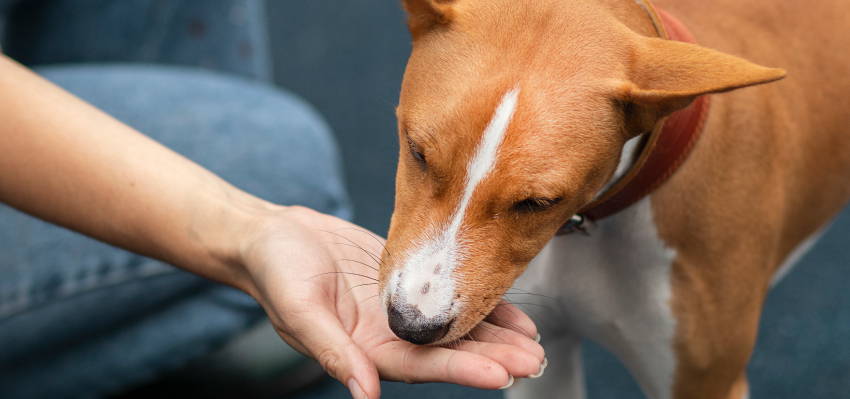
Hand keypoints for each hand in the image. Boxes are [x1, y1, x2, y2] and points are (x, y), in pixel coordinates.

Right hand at [237, 206, 544, 398]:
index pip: (424, 365)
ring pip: (456, 327)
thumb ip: (334, 352)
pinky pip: (449, 294)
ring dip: (496, 336)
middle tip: (534, 359)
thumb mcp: (300, 310)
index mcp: (365, 349)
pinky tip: (510, 308)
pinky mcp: (406, 281)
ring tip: (534, 341)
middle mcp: (389, 335)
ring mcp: (400, 310)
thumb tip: (365, 395)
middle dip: (494, 357)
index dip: (464, 370)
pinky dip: (479, 303)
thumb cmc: (276, 271)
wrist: (272, 236)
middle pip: (450, 352)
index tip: (503, 373)